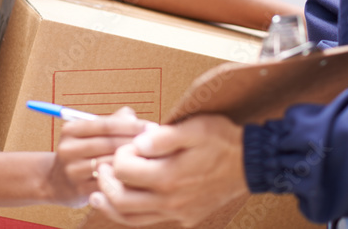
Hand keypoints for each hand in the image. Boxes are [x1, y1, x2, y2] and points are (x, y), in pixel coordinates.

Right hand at [47, 107, 152, 205]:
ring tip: (153, 159)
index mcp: (71, 129)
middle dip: (135, 142)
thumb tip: (134, 118)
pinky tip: (140, 176)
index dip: (131, 125)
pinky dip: (125, 179)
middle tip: (158, 144)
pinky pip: (108, 183)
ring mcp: (72, 171)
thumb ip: (114, 120)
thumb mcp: (90, 132)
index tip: (152, 127)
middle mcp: (68, 149)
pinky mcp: (79, 190)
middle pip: (109, 144)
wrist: (57, 182)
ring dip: (133, 162)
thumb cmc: (84, 151)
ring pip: (110, 164)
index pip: (106, 125)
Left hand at [89, 115, 248, 226]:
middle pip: (120, 199)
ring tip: (97, 194)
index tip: (129, 144)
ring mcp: (176, 212)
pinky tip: (122, 204)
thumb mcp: (194, 128)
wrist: (249, 164)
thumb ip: (163, 136)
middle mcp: (170, 200)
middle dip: (105, 181)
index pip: (124, 169)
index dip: (120, 154)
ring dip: (110, 205)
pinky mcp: (183, 217)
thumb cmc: (222, 141)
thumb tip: (139, 142)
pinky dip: (129, 214)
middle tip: (102, 167)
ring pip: (130, 218)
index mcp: (169, 175)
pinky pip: (147, 221)